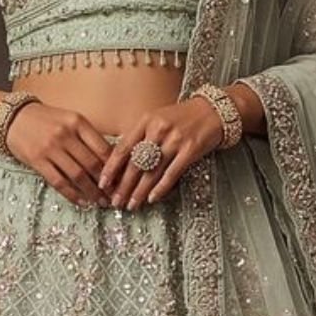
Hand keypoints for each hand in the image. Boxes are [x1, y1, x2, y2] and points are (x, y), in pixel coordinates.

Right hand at [1, 99, 114, 206]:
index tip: (121, 180)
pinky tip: (82, 202)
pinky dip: (73, 194)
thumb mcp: (69, 119)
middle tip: (114, 196)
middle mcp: (65, 134)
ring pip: (78, 175)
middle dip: (106, 184)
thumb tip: (110, 160)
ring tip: (100, 202)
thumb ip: (87, 136)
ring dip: (92, 192)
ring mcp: (50, 148)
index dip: (115, 167)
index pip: (103, 148)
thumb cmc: (46, 119)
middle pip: (92, 164)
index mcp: (78, 122)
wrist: (13, 117)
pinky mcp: (37, 161)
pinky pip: (59, 182)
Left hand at [96, 97, 227, 210]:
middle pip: (135, 163)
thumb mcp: (156, 119)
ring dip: (140, 191)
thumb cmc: (181, 118)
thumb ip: (139, 136)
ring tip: (131, 204)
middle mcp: (158, 129)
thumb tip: (120, 161)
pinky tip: (152, 198)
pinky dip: (161, 188)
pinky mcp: (190, 150)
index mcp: (146, 120)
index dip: (111, 167)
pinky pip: (172, 173)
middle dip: (123, 186)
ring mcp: (175, 140)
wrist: (213, 111)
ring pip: (152, 171)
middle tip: (115, 202)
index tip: (103, 183)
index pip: (123, 148)